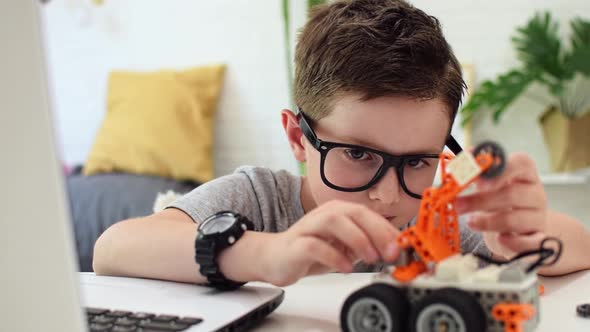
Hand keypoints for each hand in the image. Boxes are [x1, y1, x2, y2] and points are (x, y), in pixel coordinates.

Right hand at [261, 200, 399, 285]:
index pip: (367, 214)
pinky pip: (314, 245)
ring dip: (356, 239)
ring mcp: (308, 227)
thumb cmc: (311, 251)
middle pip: (354, 213)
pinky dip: (334, 256)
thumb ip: (366, 245)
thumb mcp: (344, 247)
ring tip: (370, 258)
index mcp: (338, 211)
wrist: (276, 258)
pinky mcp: (295, 244)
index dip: (386, 229)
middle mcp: (324, 214)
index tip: (401, 246)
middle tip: (390, 252)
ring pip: (333, 222)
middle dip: (376, 232)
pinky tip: (346, 267)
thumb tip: (393, 249)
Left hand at [455, 152, 547, 258]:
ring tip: (470, 222)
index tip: (478, 180)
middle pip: (512, 194)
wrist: (517, 229)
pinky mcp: (538, 239)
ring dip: (487, 222)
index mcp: (525, 173)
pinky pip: (529, 243)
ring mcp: (539, 217)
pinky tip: (500, 238)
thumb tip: (462, 159)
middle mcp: (536, 193)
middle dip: (480, 200)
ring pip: (514, 219)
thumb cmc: (498, 200)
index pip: (522, 162)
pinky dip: (513, 242)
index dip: (500, 170)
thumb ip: (476, 172)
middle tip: (458, 205)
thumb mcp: (488, 184)